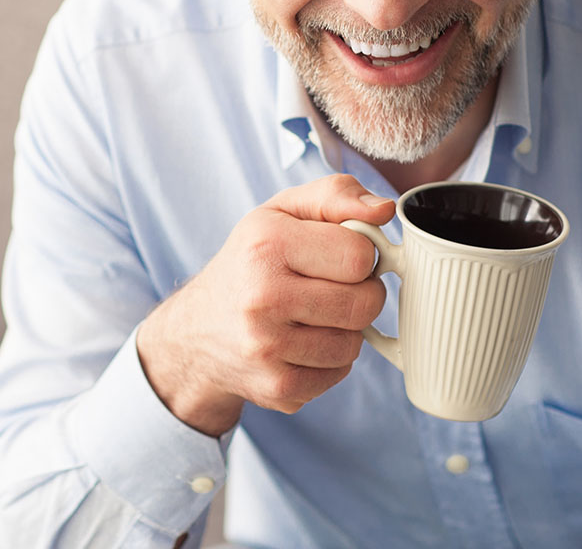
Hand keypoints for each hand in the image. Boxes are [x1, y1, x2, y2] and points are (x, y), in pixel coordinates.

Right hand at [136, 174, 392, 434]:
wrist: (196, 329)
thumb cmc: (252, 259)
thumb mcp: (284, 210)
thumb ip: (337, 194)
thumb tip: (385, 209)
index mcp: (268, 243)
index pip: (360, 255)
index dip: (361, 253)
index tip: (340, 253)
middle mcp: (263, 296)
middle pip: (365, 303)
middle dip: (362, 292)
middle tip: (336, 285)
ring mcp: (267, 347)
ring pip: (355, 342)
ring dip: (347, 328)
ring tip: (316, 313)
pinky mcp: (276, 387)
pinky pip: (339, 374)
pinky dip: (331, 359)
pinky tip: (304, 342)